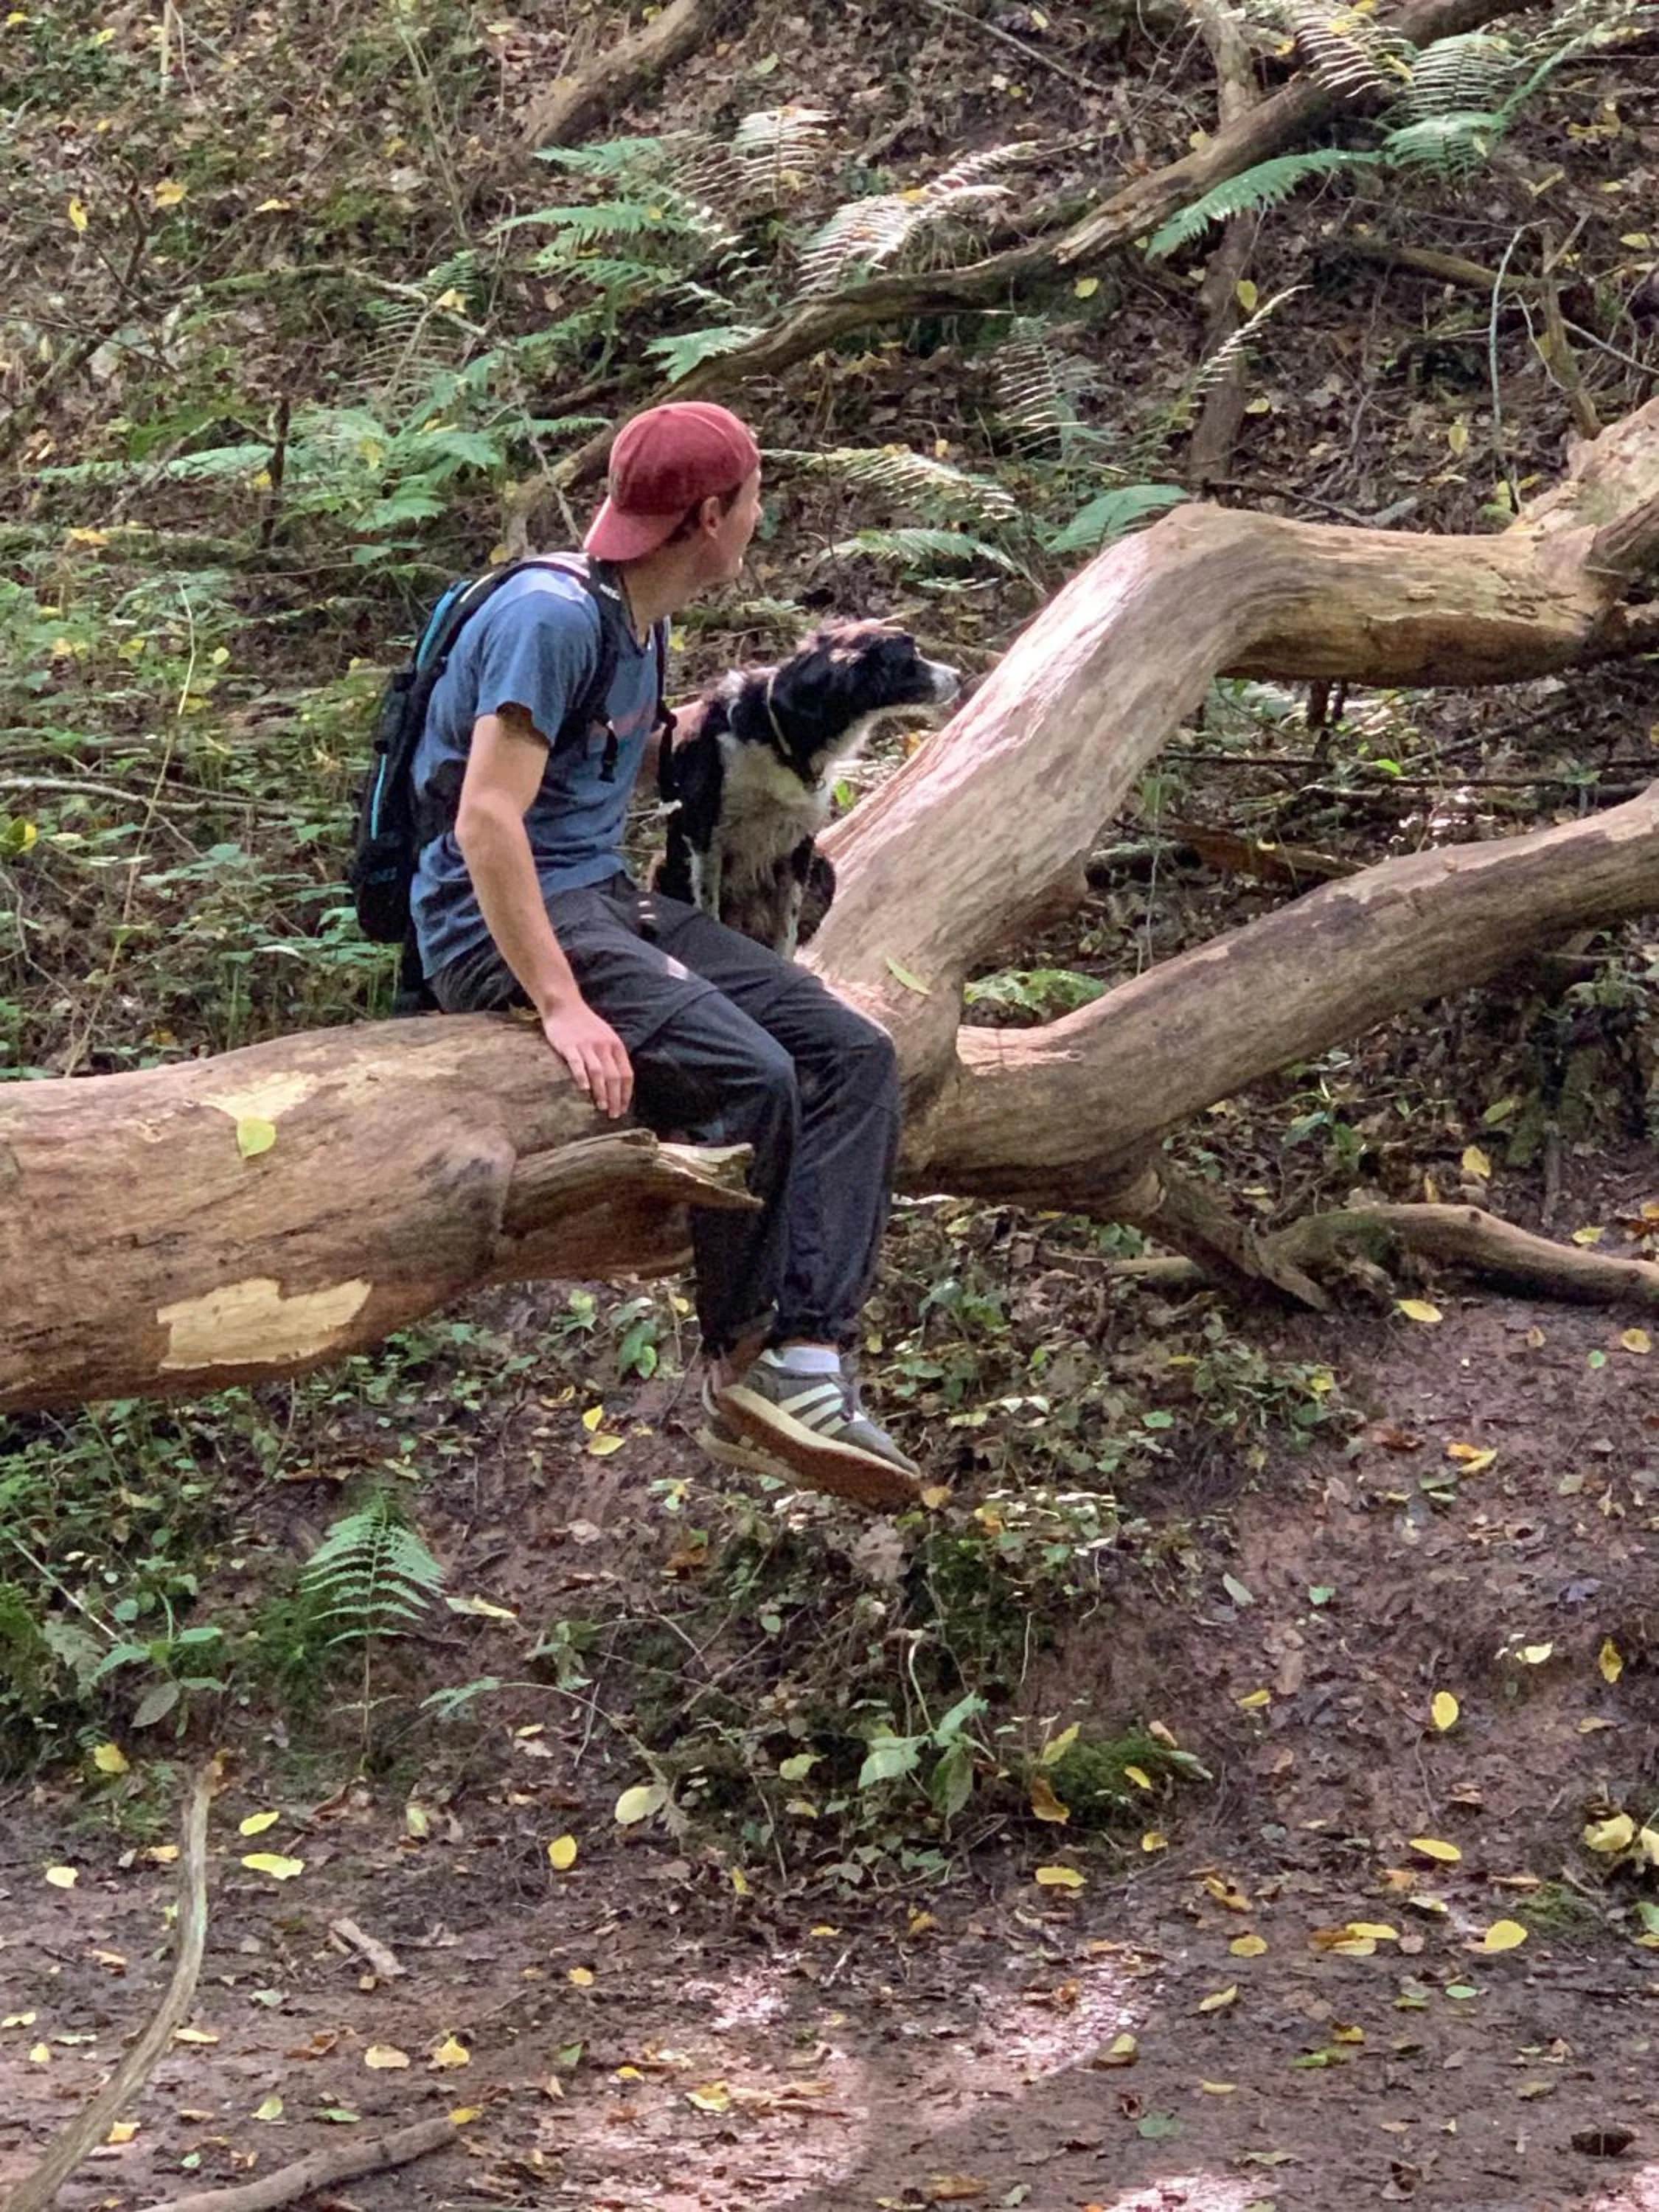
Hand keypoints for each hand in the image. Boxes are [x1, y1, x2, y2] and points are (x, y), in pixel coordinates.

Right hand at [542, 999, 632, 1118]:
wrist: (564, 1005)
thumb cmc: (585, 1024)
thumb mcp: (606, 1037)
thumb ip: (613, 1056)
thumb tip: (619, 1082)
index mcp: (616, 1045)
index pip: (626, 1074)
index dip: (626, 1093)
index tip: (623, 1108)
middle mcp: (604, 1046)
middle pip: (614, 1077)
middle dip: (615, 1098)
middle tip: (613, 1115)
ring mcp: (586, 1046)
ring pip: (598, 1072)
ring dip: (601, 1092)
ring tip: (601, 1107)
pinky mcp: (569, 1045)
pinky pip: (577, 1063)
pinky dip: (581, 1077)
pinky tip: (583, 1089)